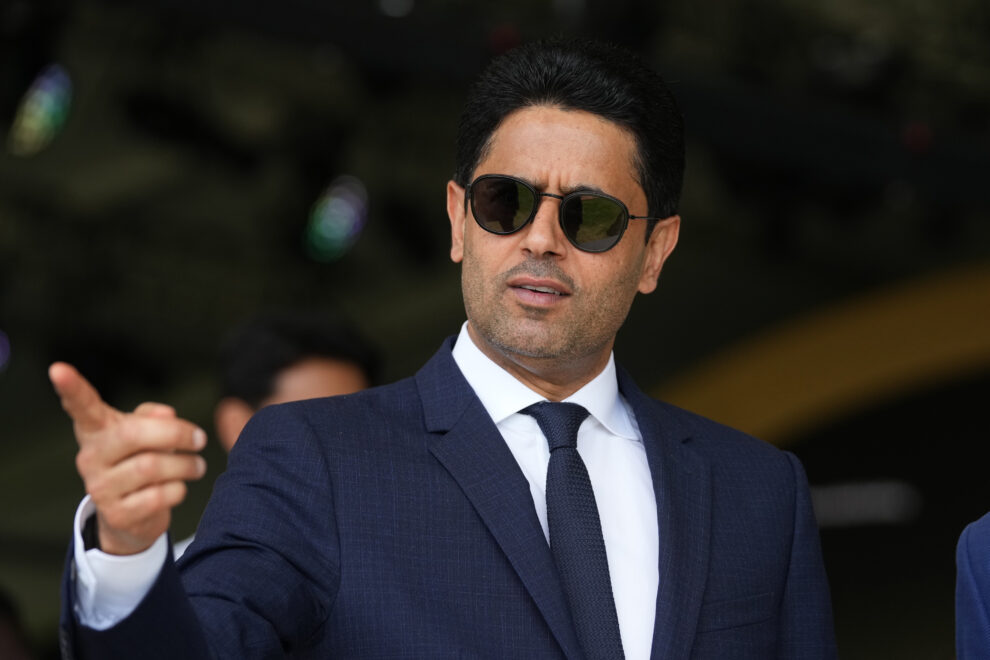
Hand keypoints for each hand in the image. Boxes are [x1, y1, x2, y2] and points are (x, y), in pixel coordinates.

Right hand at [49, 362, 207, 554]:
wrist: (132, 515)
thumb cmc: (140, 459)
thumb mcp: (145, 432)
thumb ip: (153, 416)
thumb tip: (166, 415)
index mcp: (97, 430)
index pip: (82, 407)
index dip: (71, 388)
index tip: (58, 369)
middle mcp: (91, 457)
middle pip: (133, 434)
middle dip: (176, 434)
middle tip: (200, 439)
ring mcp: (100, 488)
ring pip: (151, 467)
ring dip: (186, 465)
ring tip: (197, 466)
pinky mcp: (117, 514)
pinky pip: (158, 496)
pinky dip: (179, 490)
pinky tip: (178, 488)